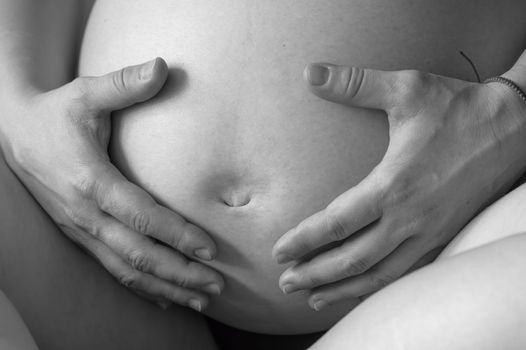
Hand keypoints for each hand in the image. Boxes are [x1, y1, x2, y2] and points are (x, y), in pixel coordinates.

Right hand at [0, 58, 223, 310]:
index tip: (210, 249)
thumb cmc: (57, 113)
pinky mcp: (79, 236)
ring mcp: (80, 230)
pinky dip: (141, 287)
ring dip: (165, 287)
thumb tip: (162, 66)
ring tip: (202, 299)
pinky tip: (166, 297)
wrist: (15, 133)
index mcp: (90, 181)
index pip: (140, 216)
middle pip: (137, 254)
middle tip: (217, 284)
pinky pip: (111, 269)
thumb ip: (124, 84)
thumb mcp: (86, 93)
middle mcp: (85, 214)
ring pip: (126, 270)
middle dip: (179, 273)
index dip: (176, 234)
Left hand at [272, 63, 525, 309]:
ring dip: (342, 288)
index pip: (338, 223)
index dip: (305, 240)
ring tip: (312, 296)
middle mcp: (410, 217)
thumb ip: (355, 84)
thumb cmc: (458, 107)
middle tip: (285, 283)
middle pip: (353, 259)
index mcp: (395, 184)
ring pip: (379, 274)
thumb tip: (310, 73)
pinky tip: (358, 287)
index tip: (279, 251)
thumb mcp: (406, 89)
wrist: (516, 128)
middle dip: (315, 274)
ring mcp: (428, 231)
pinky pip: (404, 271)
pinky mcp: (442, 235)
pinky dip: (376, 285)